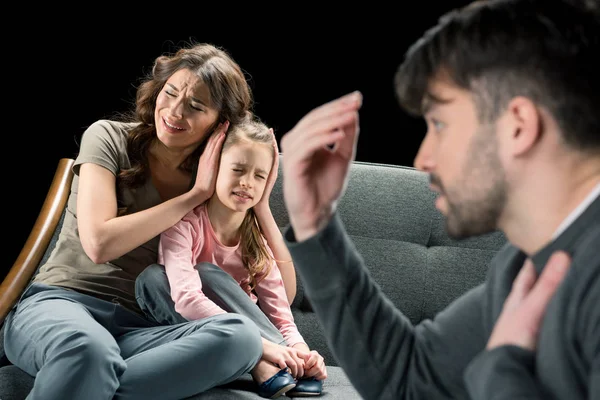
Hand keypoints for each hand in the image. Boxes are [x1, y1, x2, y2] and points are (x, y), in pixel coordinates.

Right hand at [191, 121, 228, 201]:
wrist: (200, 192)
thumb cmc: (206, 185)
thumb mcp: (209, 172)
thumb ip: (212, 166)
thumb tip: (218, 164)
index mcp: (204, 158)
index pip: (210, 143)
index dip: (216, 134)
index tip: (221, 127)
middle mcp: (205, 156)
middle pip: (212, 139)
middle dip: (219, 129)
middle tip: (225, 121)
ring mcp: (207, 158)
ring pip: (214, 141)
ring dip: (220, 131)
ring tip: (226, 124)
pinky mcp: (210, 162)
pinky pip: (215, 148)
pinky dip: (219, 140)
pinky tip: (223, 134)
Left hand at [254, 128, 277, 216]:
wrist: (258, 206)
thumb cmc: (252, 194)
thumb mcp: (249, 180)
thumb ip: (247, 171)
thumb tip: (238, 161)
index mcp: (264, 169)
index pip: (266, 153)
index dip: (266, 142)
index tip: (264, 132)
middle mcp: (270, 169)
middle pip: (272, 151)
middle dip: (270, 140)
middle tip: (269, 129)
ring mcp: (272, 172)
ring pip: (274, 155)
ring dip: (273, 144)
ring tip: (271, 133)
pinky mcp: (272, 176)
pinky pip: (274, 162)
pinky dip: (274, 153)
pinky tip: (273, 145)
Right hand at [262, 340, 307, 377]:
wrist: (265, 346)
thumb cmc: (276, 351)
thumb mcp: (286, 351)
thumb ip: (293, 356)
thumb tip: (299, 366)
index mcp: (294, 350)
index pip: (306, 356)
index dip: (308, 364)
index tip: (305, 370)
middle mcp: (291, 352)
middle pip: (300, 364)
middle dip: (301, 372)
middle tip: (299, 377)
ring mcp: (285, 355)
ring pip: (294, 366)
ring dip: (295, 373)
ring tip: (293, 377)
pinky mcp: (279, 358)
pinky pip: (285, 367)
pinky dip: (286, 372)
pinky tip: (285, 374)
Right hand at [280, 91, 361, 240]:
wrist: (318, 213)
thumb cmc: (326, 187)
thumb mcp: (343, 157)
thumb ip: (347, 136)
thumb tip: (353, 112)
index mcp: (305, 138)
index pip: (321, 115)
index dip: (339, 105)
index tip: (358, 98)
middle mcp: (296, 142)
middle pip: (315, 118)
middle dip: (337, 109)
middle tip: (356, 102)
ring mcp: (292, 152)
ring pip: (311, 129)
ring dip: (333, 120)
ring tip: (351, 115)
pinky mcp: (292, 164)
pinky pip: (308, 145)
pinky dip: (324, 138)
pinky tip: (340, 134)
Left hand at [299, 350, 326, 380]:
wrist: (305, 364)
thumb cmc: (302, 362)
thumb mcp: (300, 358)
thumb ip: (301, 359)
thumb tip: (302, 365)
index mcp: (314, 354)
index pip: (315, 357)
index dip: (309, 364)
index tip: (305, 367)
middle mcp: (320, 358)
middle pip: (318, 367)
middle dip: (310, 372)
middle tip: (306, 373)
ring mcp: (323, 365)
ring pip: (321, 372)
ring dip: (313, 375)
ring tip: (309, 374)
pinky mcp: (325, 371)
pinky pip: (324, 376)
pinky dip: (318, 378)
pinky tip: (313, 376)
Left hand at [487, 251, 570, 350]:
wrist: (505, 368)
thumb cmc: (513, 339)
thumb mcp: (532, 307)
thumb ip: (547, 284)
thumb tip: (561, 255)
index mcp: (516, 300)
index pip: (525, 276)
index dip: (532, 263)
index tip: (538, 249)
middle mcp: (518, 311)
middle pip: (529, 290)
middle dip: (538, 279)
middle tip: (549, 266)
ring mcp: (523, 326)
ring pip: (534, 306)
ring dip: (544, 298)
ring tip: (555, 290)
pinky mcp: (530, 340)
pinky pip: (541, 322)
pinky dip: (548, 315)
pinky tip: (553, 318)